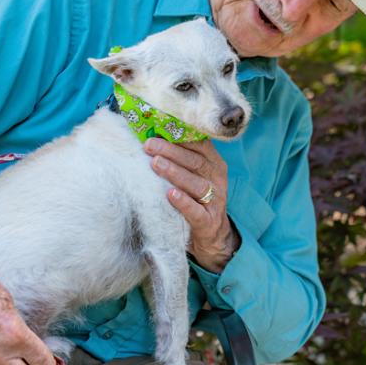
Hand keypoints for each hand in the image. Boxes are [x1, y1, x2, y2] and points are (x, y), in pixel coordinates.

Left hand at [145, 138, 240, 272]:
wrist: (213, 235)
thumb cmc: (195, 197)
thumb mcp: (193, 174)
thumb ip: (179, 157)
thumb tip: (151, 135)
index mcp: (213, 162)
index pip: (198, 144)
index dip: (177, 136)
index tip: (156, 129)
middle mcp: (216, 178)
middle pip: (195, 161)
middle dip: (171, 151)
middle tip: (149, 145)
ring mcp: (215, 200)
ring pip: (196, 184)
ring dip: (175, 172)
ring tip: (156, 164)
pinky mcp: (209, 221)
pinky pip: (196, 210)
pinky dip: (183, 202)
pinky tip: (170, 194)